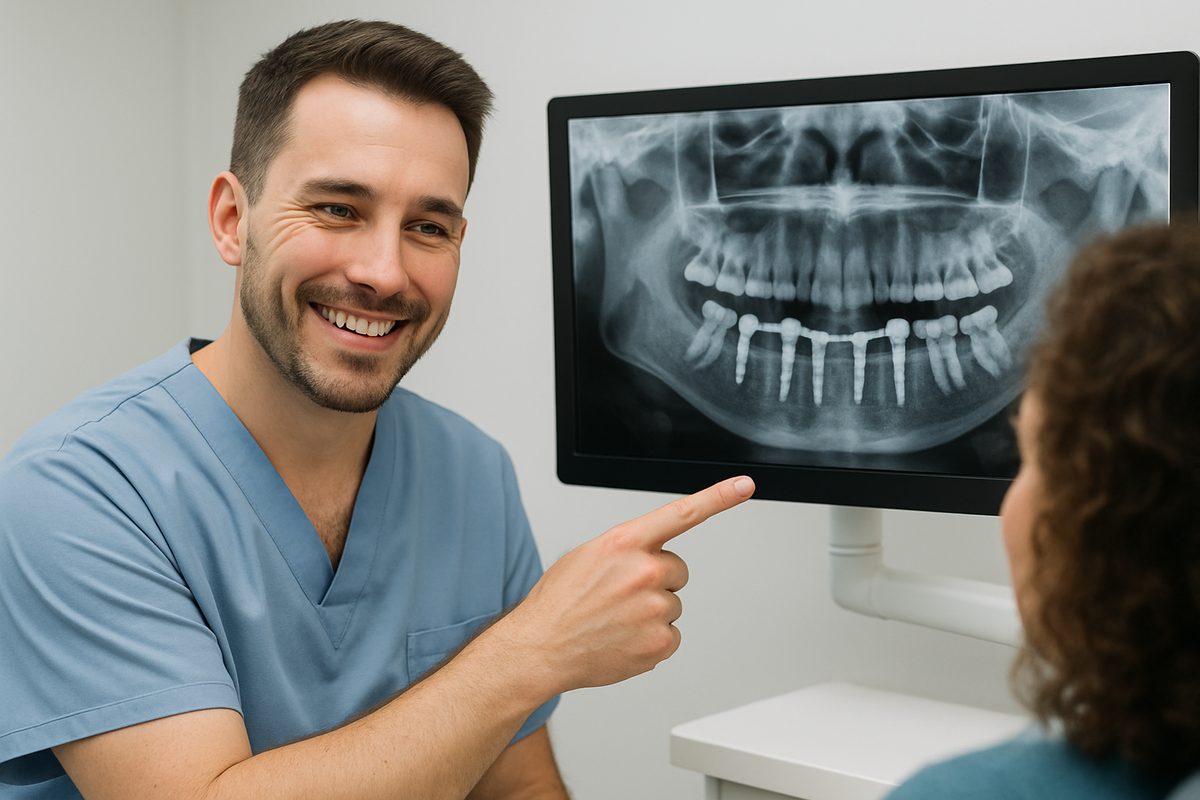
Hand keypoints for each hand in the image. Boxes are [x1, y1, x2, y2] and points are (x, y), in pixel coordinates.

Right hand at [501, 476, 754, 693]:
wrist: (541, 648)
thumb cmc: (559, 602)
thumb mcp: (586, 556)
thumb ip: (626, 549)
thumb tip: (648, 555)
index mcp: (624, 542)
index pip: (682, 513)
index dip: (718, 497)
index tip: (744, 485)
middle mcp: (644, 571)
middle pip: (677, 570)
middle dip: (657, 581)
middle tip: (622, 595)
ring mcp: (654, 608)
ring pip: (672, 604)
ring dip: (651, 612)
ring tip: (615, 620)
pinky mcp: (659, 642)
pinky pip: (671, 636)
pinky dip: (651, 640)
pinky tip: (623, 639)